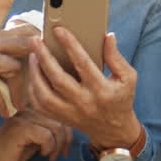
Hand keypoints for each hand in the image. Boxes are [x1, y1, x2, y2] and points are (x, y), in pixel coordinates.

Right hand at [0, 27, 36, 114]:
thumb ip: (2, 54)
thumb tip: (31, 58)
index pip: (26, 30)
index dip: (41, 43)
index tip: (51, 61)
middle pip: (26, 44)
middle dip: (39, 63)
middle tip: (44, 83)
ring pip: (14, 68)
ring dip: (19, 91)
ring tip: (20, 105)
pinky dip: (2, 104)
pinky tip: (5, 112)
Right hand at [0, 109, 72, 160]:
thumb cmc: (16, 150)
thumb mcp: (38, 137)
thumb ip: (51, 129)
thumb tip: (73, 130)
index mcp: (33, 108)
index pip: (60, 112)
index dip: (69, 131)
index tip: (66, 148)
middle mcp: (28, 108)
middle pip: (60, 119)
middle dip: (65, 140)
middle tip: (61, 154)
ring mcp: (23, 117)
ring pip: (55, 126)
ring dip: (57, 145)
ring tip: (51, 155)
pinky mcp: (19, 129)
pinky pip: (45, 135)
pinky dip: (48, 147)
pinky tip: (42, 154)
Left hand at [29, 30, 139, 150]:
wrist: (114, 130)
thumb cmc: (121, 98)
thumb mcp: (128, 78)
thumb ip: (116, 57)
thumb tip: (108, 36)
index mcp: (101, 90)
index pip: (83, 64)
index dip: (70, 45)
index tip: (59, 30)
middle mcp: (84, 102)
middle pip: (58, 79)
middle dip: (44, 57)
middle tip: (35, 41)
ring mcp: (70, 113)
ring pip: (44, 94)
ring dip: (35, 74)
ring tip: (33, 55)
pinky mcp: (60, 118)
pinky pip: (40, 105)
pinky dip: (33, 89)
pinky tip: (34, 74)